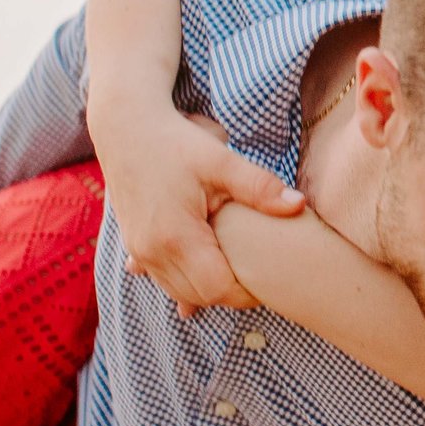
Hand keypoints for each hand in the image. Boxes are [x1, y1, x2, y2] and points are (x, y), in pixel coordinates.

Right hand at [95, 105, 303, 314]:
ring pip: (179, 292)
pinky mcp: (134, 247)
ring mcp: (139, 252)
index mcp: (176, 237)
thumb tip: (298, 205)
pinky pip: (162, 279)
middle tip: (260, 274)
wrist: (126, 129)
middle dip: (231, 293)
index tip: (270, 276)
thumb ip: (260, 187)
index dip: (248, 292)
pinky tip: (200, 274)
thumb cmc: (174, 142)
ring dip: (208, 288)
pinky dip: (184, 281)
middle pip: (200, 296)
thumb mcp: (221, 160)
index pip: (218, 289)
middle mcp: (152, 252)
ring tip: (237, 270)